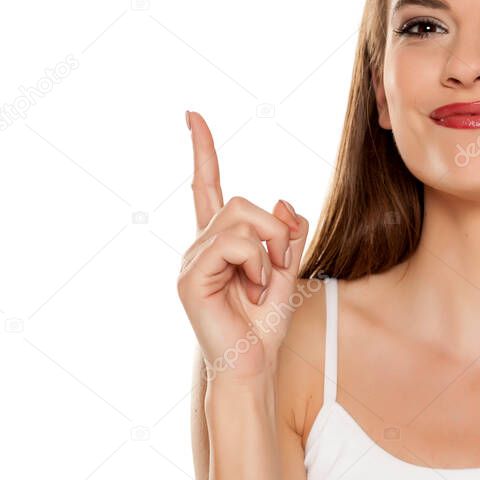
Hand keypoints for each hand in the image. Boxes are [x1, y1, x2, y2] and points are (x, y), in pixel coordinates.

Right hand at [176, 110, 309, 383]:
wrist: (253, 364)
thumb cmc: (265, 323)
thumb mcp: (289, 269)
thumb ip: (288, 234)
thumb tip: (283, 201)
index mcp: (220, 240)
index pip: (207, 185)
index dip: (202, 150)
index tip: (193, 115)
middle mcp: (200, 244)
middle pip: (242, 202)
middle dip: (276, 231)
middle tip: (279, 268)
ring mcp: (192, 259)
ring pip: (242, 219)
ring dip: (270, 250)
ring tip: (262, 284)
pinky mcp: (190, 276)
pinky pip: (235, 244)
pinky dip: (257, 264)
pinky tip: (251, 291)